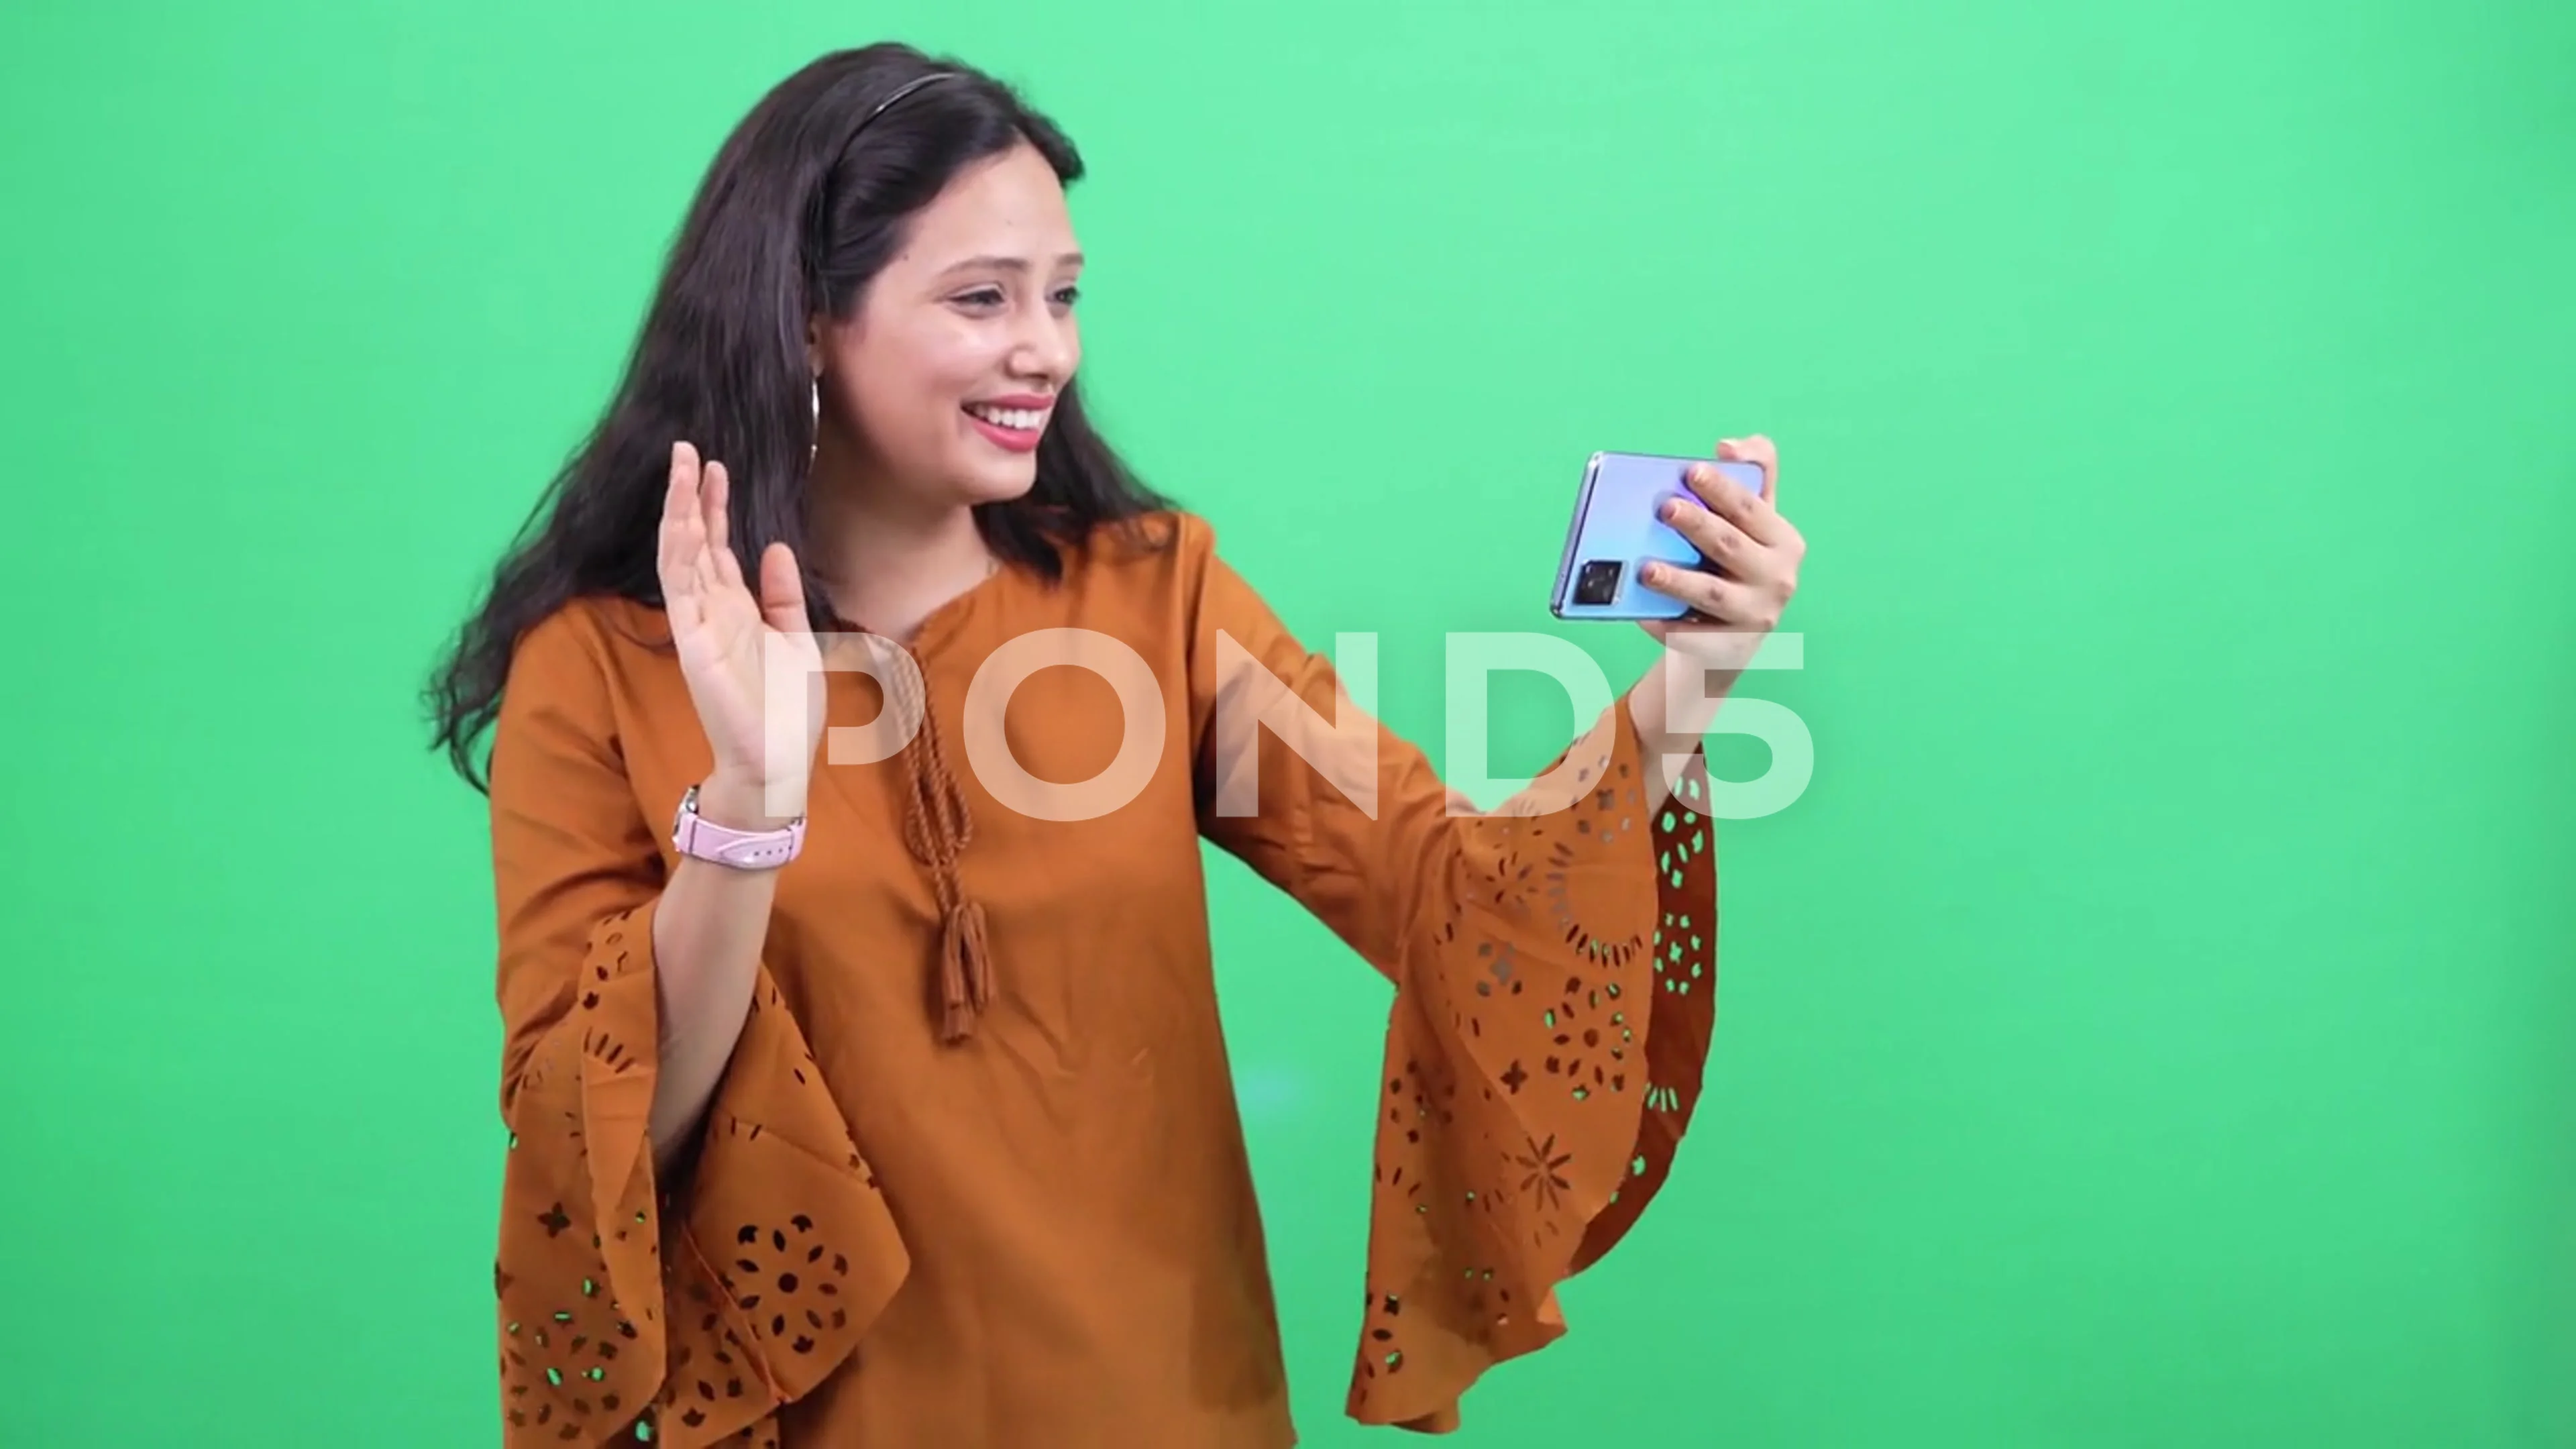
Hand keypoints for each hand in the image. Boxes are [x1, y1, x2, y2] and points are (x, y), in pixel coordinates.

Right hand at [657, 440, 824, 809]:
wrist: (780, 761)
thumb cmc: (788, 711)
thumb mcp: (799, 640)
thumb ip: (783, 596)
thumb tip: (776, 546)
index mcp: (738, 610)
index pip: (719, 547)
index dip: (716, 507)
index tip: (717, 466)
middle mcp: (712, 610)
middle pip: (695, 540)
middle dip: (691, 495)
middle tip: (689, 449)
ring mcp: (698, 623)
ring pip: (680, 554)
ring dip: (679, 510)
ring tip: (682, 465)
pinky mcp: (692, 641)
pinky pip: (679, 587)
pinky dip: (680, 550)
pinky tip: (683, 517)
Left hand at [1637, 435, 1804, 660]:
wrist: (1730, 642)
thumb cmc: (1735, 566)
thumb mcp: (1751, 523)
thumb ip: (1751, 475)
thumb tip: (1730, 446)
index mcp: (1783, 541)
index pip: (1751, 508)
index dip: (1722, 487)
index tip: (1691, 471)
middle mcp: (1778, 579)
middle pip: (1731, 546)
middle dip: (1698, 525)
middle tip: (1664, 508)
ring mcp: (1755, 617)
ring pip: (1712, 593)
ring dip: (1678, 579)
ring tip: (1645, 569)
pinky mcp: (1727, 648)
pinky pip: (1691, 633)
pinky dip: (1664, 622)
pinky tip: (1640, 612)